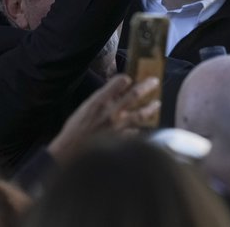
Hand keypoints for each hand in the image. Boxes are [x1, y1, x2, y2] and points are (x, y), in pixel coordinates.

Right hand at [46, 74, 161, 163]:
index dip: (125, 78)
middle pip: (134, 95)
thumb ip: (100, 99)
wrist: (72, 152)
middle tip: (154, 81)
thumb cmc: (74, 130)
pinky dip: (139, 129)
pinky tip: (141, 128)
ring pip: (141, 114)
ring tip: (157, 104)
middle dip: (146, 86)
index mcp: (99, 101)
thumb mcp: (84, 108)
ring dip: (150, 107)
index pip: (118, 82)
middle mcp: (112, 111)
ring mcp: (119, 126)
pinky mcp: (122, 140)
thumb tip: (114, 92)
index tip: (129, 78)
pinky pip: (135, 132)